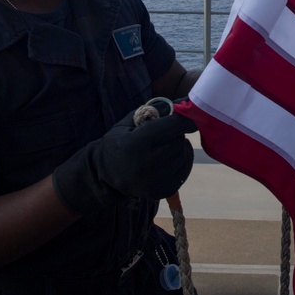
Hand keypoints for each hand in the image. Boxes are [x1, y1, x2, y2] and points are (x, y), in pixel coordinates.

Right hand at [52, 108, 196, 214]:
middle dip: (178, 133)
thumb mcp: (129, 122)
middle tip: (169, 131)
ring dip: (180, 147)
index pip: (173, 126)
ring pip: (183, 156)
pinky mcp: (161, 191)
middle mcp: (148, 162)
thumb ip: (154, 111)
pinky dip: (182, 162)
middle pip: (179, 141)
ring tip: (167, 145)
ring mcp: (155, 180)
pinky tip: (173, 157)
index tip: (191, 115)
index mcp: (138, 142)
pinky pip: (183, 172)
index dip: (185, 119)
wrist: (104, 175)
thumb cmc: (118, 142)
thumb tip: (181, 103)